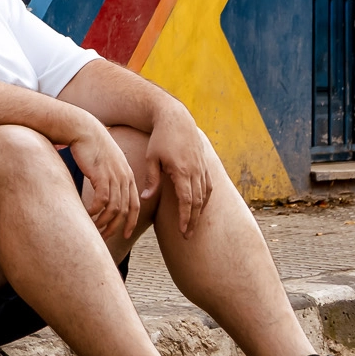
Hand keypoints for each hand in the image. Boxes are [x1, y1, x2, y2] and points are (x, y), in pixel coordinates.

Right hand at [66, 116, 138, 239]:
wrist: (84, 129)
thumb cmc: (91, 146)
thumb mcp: (105, 164)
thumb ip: (108, 178)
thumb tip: (103, 194)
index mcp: (128, 176)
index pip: (134, 205)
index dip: (130, 222)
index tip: (124, 235)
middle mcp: (125, 178)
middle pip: (125, 210)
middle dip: (116, 227)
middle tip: (105, 238)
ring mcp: (114, 177)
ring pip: (114, 208)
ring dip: (104, 222)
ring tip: (95, 229)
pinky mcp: (102, 175)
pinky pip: (103, 200)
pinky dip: (96, 211)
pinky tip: (88, 214)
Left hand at [144, 104, 214, 237]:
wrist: (176, 119)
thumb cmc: (159, 138)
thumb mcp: (151, 158)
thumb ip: (151, 180)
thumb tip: (146, 199)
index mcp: (182, 171)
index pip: (187, 201)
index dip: (186, 218)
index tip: (183, 232)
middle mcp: (195, 171)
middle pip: (197, 202)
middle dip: (193, 221)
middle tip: (188, 236)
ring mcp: (202, 167)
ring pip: (205, 195)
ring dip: (200, 212)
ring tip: (193, 226)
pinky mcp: (204, 164)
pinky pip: (208, 186)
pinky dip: (205, 199)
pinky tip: (200, 208)